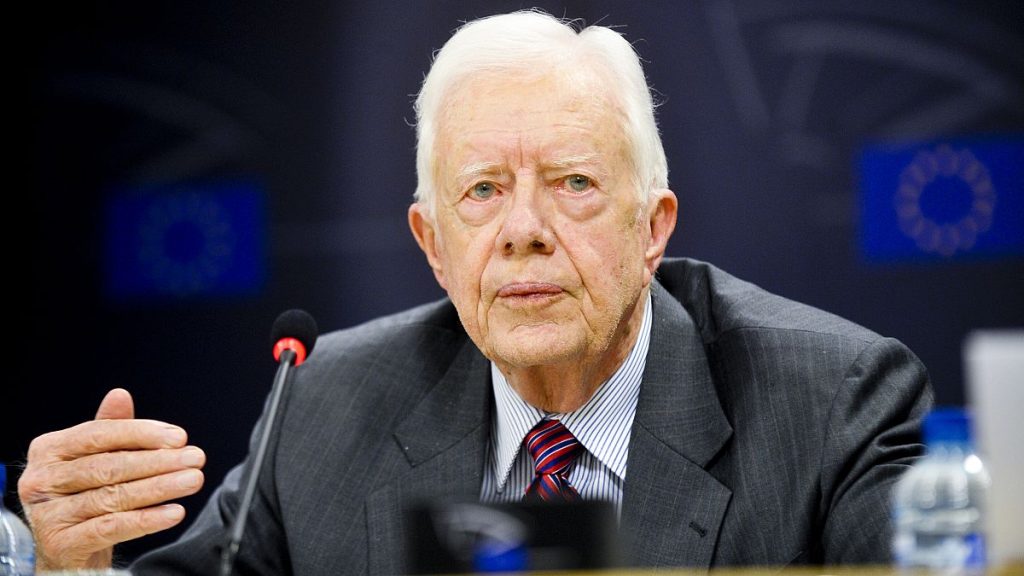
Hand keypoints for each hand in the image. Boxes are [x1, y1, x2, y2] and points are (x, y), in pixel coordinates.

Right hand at [18, 388, 205, 569]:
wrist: (66, 549)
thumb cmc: (83, 495)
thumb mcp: (94, 459)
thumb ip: (109, 430)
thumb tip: (120, 395)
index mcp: (49, 450)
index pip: (99, 434)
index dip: (142, 434)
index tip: (179, 437)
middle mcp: (41, 480)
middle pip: (109, 466)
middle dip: (158, 461)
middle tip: (195, 458)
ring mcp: (47, 514)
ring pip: (112, 496)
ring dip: (159, 487)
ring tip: (192, 480)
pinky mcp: (59, 544)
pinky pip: (111, 528)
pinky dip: (146, 519)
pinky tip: (174, 512)